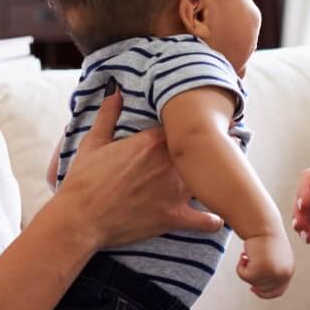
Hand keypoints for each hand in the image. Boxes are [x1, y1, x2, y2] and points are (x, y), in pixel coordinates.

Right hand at [49, 81, 222, 248]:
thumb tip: (114, 89)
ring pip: (210, 180)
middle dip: (217, 147)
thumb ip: (108, 114)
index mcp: (153, 141)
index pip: (185, 126)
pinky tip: (215, 217)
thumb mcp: (93, 142)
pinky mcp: (174, 217)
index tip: (204, 125)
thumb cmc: (84, 181)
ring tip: (224, 176)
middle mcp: (170, 163)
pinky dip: (212, 219)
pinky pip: (206, 220)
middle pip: (205, 149)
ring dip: (217, 178)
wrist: (80, 218)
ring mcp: (175, 191)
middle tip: (229, 146)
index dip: (193, 127)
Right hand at [237, 232, 293, 298]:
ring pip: (251, 281)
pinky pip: (243, 275)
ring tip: (248, 254)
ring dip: (246, 268)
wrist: (262, 224)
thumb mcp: (274, 257)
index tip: (253, 289)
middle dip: (252, 277)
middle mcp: (283, 274)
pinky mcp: (260, 269)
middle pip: (262, 289)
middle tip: (248, 261)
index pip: (278, 291)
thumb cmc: (266, 237)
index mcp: (288, 270)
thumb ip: (272, 271)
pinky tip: (243, 254)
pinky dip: (240, 266)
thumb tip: (258, 287)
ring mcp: (272, 273)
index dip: (265, 293)